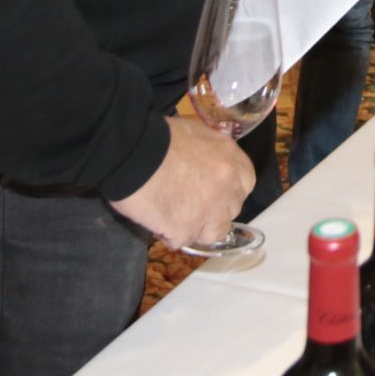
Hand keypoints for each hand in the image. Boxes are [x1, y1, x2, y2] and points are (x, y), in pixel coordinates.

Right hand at [109, 116, 253, 248]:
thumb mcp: (195, 134)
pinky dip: (168, 234)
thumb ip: (210, 154)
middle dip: (211, 211)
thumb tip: (206, 167)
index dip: (226, 191)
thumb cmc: (158, 136)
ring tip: (171, 217)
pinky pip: (181, 240)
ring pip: (210, 233)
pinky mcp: (187, 229)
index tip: (210, 191)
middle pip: (229, 211)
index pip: (244, 185)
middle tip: (186, 203)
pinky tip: (156, 219)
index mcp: (231, 159)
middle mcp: (228, 186)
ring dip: (193, 228)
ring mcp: (210, 210)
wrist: (130, 149)